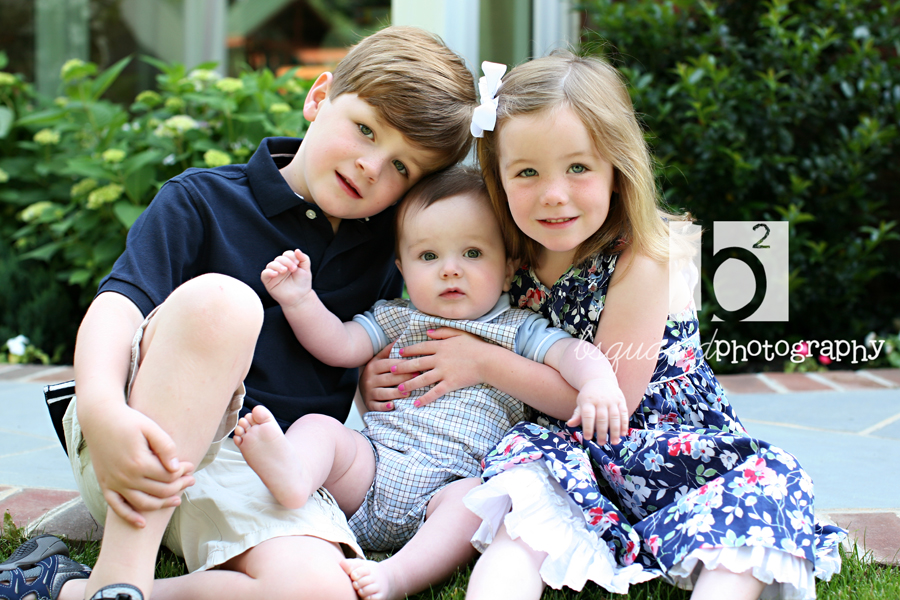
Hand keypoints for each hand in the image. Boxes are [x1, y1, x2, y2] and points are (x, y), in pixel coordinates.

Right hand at [85, 403, 194, 526]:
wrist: (99, 418)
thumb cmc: (129, 420)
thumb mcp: (151, 428)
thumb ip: (166, 447)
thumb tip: (176, 469)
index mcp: (139, 462)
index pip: (169, 476)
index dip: (183, 473)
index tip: (191, 466)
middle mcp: (126, 477)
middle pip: (160, 491)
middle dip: (179, 487)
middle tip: (191, 481)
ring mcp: (114, 483)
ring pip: (143, 503)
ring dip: (163, 504)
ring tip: (178, 499)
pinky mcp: (105, 484)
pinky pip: (117, 507)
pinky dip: (129, 517)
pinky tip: (142, 524)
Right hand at [260, 249, 312, 306]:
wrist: (300, 297)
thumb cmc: (302, 284)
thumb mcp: (306, 270)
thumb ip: (304, 258)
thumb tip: (297, 250)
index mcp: (288, 263)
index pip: (287, 254)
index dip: (291, 256)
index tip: (297, 263)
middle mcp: (280, 266)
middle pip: (279, 258)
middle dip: (287, 262)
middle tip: (294, 269)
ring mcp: (274, 273)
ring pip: (271, 264)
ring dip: (278, 266)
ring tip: (285, 271)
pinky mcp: (268, 281)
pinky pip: (264, 273)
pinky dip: (269, 272)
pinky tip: (276, 274)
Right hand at [359, 343, 418, 411]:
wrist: (361, 386)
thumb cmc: (376, 371)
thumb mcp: (379, 359)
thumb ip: (389, 350)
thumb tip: (400, 337)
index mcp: (373, 366)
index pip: (389, 365)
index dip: (403, 365)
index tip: (417, 365)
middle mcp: (369, 379)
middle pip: (389, 379)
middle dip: (404, 378)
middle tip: (418, 378)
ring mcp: (369, 392)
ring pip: (384, 393)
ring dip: (396, 393)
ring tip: (408, 392)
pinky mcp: (369, 404)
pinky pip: (377, 406)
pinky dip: (384, 406)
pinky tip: (392, 406)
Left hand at [389, 327, 487, 406]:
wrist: (488, 361)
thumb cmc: (476, 346)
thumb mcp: (460, 333)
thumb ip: (443, 332)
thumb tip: (428, 332)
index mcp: (441, 346)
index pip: (421, 347)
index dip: (409, 350)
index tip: (399, 352)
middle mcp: (439, 359)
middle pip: (417, 363)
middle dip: (403, 367)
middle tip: (391, 370)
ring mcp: (444, 372)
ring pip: (422, 379)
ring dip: (410, 384)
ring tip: (399, 388)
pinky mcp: (450, 383)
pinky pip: (435, 392)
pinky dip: (425, 398)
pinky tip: (416, 403)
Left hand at [568, 378, 629, 445]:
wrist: (599, 379)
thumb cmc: (588, 396)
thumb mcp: (580, 403)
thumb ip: (577, 415)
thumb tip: (569, 424)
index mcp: (588, 401)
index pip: (588, 415)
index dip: (587, 427)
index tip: (587, 438)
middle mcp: (600, 400)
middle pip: (602, 418)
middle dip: (602, 432)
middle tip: (601, 443)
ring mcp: (612, 400)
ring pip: (615, 417)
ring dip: (615, 431)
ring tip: (614, 442)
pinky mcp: (621, 400)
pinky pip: (624, 413)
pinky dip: (624, 424)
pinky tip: (623, 434)